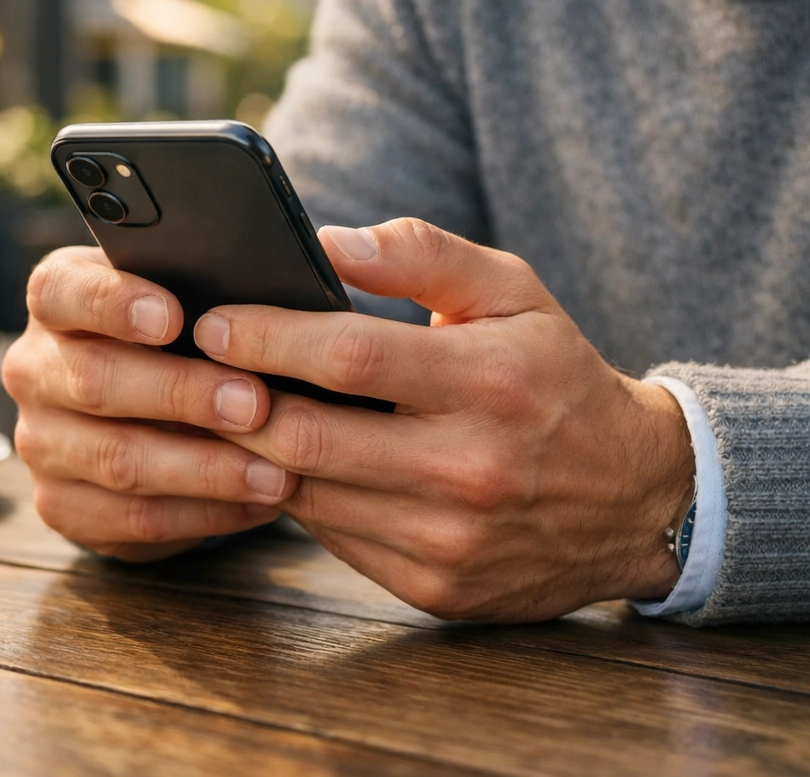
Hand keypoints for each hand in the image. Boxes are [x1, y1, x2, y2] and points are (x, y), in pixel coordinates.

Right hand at [2, 246, 298, 561]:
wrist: (154, 410)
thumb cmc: (182, 336)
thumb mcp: (185, 297)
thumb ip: (205, 287)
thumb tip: (265, 296)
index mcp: (56, 300)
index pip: (61, 292)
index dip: (113, 304)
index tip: (174, 318)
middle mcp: (34, 369)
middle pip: (94, 380)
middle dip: (181, 394)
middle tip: (254, 404)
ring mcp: (41, 442)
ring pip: (118, 459)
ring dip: (205, 469)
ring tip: (273, 471)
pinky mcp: (61, 505)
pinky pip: (133, 518)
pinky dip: (203, 514)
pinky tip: (255, 504)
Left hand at [193, 219, 694, 621]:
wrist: (633, 498)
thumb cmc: (557, 377)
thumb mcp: (513, 293)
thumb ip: (423, 254)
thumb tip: (327, 241)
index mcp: (488, 381)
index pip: (350, 357)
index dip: (267, 337)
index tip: (211, 321)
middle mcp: (468, 469)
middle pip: (309, 437)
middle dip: (236, 402)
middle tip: (197, 371)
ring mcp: (448, 540)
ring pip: (308, 495)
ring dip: (254, 452)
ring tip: (229, 412)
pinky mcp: (434, 587)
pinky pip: (332, 538)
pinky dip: (297, 496)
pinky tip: (288, 462)